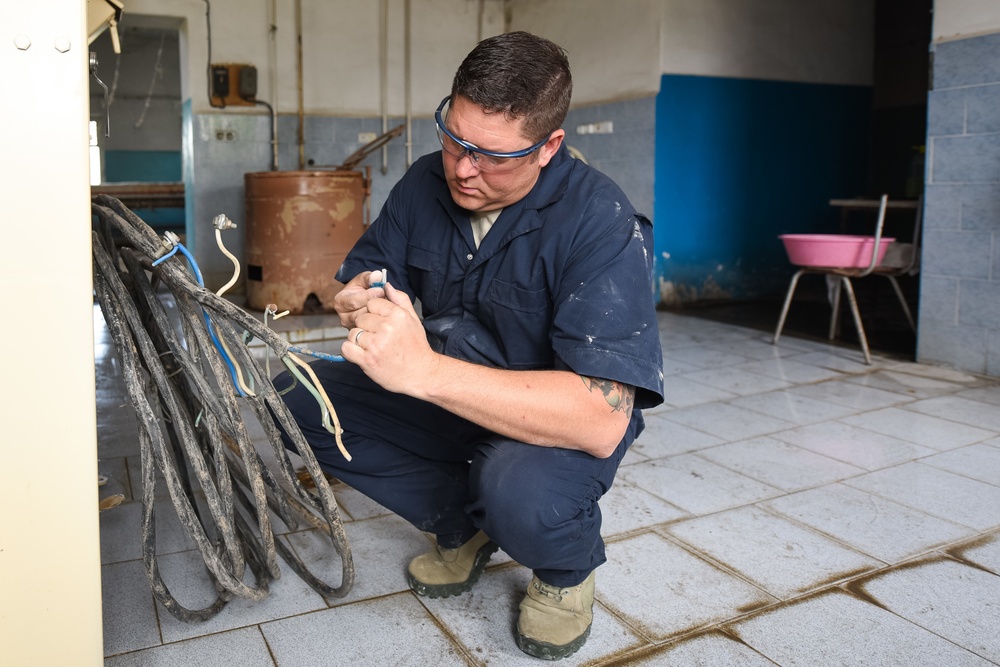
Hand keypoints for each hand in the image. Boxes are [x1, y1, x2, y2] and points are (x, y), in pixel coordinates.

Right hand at [333, 270, 385, 328]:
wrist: (365, 302)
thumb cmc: (364, 289)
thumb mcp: (364, 280)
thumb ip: (369, 277)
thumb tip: (376, 276)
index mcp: (340, 301)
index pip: (354, 301)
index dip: (369, 295)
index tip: (381, 290)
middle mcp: (344, 317)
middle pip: (361, 314)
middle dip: (376, 305)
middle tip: (388, 298)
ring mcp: (353, 327)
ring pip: (368, 323)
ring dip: (380, 313)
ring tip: (389, 304)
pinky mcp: (362, 334)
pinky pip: (373, 329)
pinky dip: (382, 321)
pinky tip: (388, 313)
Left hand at [341, 282, 439, 396]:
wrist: (421, 374)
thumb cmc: (416, 346)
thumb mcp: (413, 319)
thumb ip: (400, 299)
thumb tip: (386, 284)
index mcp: (397, 315)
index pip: (372, 303)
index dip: (374, 313)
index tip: (380, 323)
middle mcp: (386, 328)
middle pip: (360, 317)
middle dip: (366, 326)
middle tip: (377, 337)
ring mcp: (375, 344)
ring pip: (352, 332)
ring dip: (358, 340)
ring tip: (372, 347)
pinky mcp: (367, 360)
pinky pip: (346, 348)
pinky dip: (351, 351)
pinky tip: (363, 354)